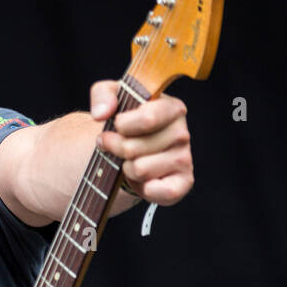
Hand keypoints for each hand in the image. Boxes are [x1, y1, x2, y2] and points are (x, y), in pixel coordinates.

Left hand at [89, 80, 192, 205]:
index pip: (148, 119)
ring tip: (133, 161)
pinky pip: (160, 192)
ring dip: (128, 169)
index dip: (122, 126)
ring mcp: (184, 159)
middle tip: (118, 147)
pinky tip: (143, 179)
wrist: (137, 150)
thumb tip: (102, 112)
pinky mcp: (183, 183)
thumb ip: (102, 95)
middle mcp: (182, 133)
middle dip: (117, 149)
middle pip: (134, 148)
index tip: (116, 126)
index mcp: (172, 108)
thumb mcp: (112, 98)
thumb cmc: (128, 122)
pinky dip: (144, 189)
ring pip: (139, 170)